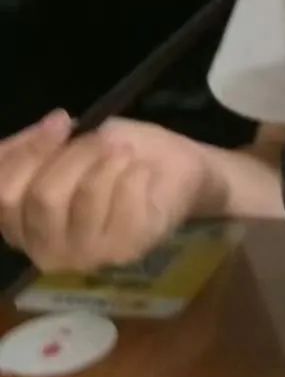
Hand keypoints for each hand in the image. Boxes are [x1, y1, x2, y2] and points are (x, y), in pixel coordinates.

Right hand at [0, 111, 223, 273]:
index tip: (62, 120)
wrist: (176, 169)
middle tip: (104, 139)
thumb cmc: (119, 156)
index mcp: (20, 222)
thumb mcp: (73, 140)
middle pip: (41, 197)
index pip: (2, 194)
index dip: (28, 151)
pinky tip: (142, 172)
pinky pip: (123, 204)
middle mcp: (44, 249)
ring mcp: (84, 256)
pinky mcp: (124, 250)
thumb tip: (48, 127)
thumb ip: (42, 144)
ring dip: (106, 162)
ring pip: (82, 199)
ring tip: (124, 151)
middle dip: (75, 155)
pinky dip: (134, 175)